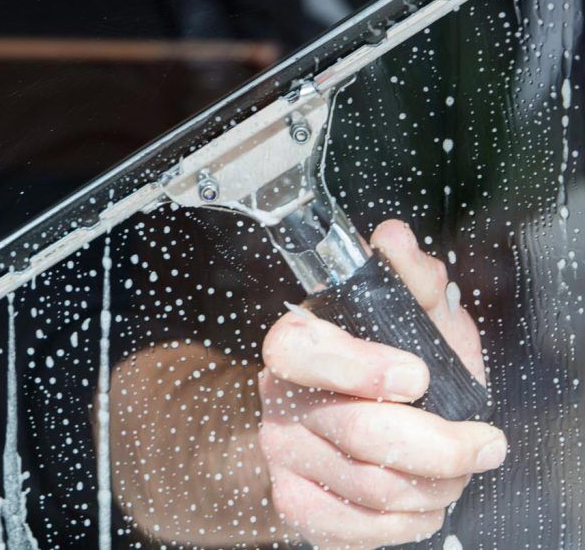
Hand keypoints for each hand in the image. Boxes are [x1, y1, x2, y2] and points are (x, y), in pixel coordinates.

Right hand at [258, 220, 505, 548]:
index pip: (302, 352)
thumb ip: (411, 281)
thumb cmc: (390, 366)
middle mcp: (280, 397)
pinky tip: (422, 499)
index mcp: (298, 344)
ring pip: (369, 486)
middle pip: (358, 433)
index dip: (360, 368)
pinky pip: (358, 527)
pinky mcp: (295, 502)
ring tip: (456, 470)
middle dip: (441, 446)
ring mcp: (283, 452)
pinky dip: (407, 521)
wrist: (351, 423)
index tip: (418, 376)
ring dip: (435, 485)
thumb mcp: (414, 318)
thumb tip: (393, 240)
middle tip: (482, 443)